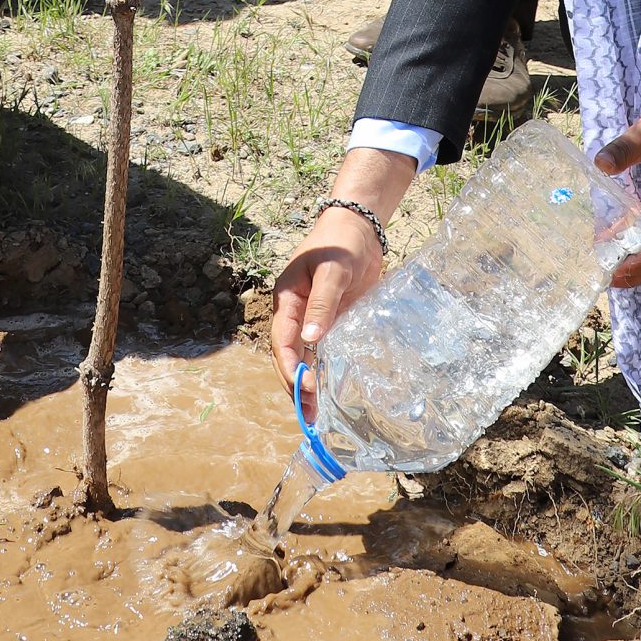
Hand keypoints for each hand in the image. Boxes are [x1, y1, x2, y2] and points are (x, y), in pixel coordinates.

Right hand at [269, 149, 412, 389]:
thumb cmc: (340, 243)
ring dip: (309, 382)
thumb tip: (311, 339)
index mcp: (288, 299)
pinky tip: (332, 389)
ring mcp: (313, 317)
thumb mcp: (332, 270)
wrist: (359, 226)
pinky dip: (324, 369)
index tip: (304, 388)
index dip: (290, 367)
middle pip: (290, 354)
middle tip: (310, 413)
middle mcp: (296, 312)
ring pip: (305, 356)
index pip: (281, 340)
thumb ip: (323, 302)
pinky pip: (323, 349)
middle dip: (296, 383)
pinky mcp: (331, 319)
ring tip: (318, 413)